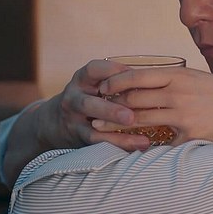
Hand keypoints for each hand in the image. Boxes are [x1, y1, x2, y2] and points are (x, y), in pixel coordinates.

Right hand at [38, 59, 152, 150]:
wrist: (55, 122)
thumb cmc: (90, 96)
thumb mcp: (96, 83)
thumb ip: (119, 81)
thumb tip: (157, 78)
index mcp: (82, 79)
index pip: (94, 70)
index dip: (114, 72)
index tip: (136, 76)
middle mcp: (74, 97)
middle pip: (89, 103)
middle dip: (111, 110)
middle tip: (131, 116)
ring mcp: (74, 119)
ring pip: (94, 126)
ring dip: (117, 133)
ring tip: (141, 137)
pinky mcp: (79, 137)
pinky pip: (100, 142)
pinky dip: (121, 143)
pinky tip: (140, 144)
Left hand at [95, 67, 212, 145]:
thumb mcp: (191, 76)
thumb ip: (167, 79)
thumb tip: (138, 82)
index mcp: (177, 75)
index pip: (137, 76)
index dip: (116, 82)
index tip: (103, 88)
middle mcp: (177, 94)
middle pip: (134, 99)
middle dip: (111, 105)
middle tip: (95, 110)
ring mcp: (182, 115)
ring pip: (142, 119)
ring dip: (119, 124)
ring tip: (103, 127)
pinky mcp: (189, 134)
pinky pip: (161, 140)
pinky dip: (145, 143)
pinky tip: (133, 145)